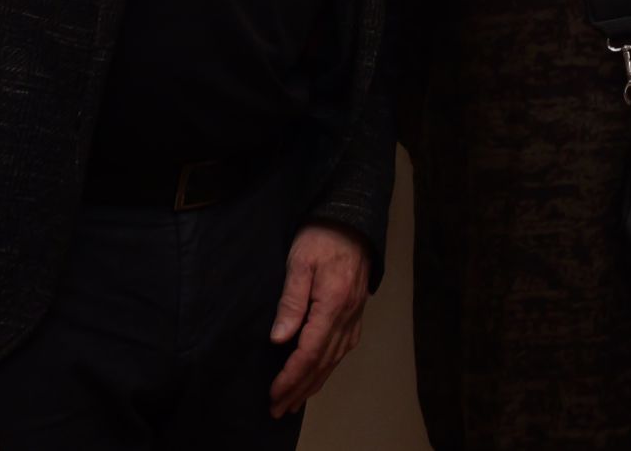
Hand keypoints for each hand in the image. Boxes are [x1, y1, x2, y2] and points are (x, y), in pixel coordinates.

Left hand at [268, 222, 370, 417]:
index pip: (309, 352)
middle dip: (299, 389)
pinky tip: (320, 374)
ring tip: (296, 401)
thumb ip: (291, 302)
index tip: (273, 394)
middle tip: (278, 410)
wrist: (352, 219)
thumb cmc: (322, 237)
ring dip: (314, 383)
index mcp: (333, 305)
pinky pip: (343, 348)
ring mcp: (355, 315)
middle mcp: (348, 316)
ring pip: (334, 359)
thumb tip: (280, 339)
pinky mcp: (356, 312)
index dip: (290, 377)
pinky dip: (329, 367)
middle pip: (322, 363)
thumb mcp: (299, 263)